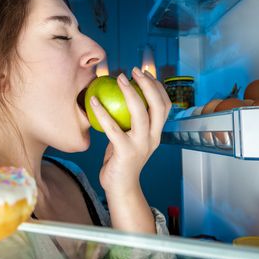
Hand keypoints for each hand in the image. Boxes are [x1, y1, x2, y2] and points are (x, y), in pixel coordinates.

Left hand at [90, 67, 170, 193]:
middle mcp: (153, 138)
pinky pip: (112, 127)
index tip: (144, 73)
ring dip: (130, 93)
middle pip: (158, 106)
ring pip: (140, 114)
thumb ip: (129, 122)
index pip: (165, 105)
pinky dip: (102, 111)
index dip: (157, 86)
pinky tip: (92, 100)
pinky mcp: (125, 152)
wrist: (121, 188)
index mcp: (156, 133)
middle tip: (133, 71)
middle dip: (148, 84)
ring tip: (119, 78)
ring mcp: (140, 145)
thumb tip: (118, 97)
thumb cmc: (121, 160)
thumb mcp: (129, 138)